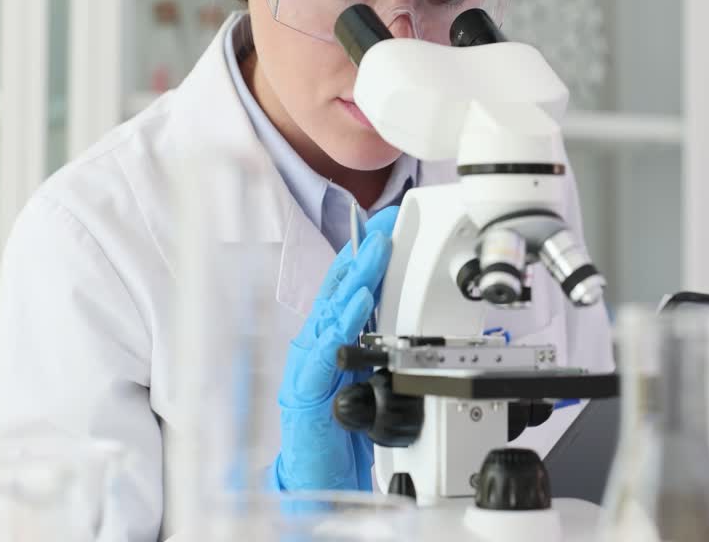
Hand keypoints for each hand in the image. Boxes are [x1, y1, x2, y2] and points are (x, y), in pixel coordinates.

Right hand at [270, 206, 399, 490]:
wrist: (317, 482)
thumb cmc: (342, 435)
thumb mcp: (371, 384)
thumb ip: (378, 350)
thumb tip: (402, 318)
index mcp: (333, 343)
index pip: (348, 291)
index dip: (366, 257)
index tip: (389, 227)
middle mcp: (317, 348)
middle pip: (339, 293)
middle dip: (362, 256)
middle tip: (385, 227)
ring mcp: (309, 368)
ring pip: (331, 314)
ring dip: (355, 280)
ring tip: (375, 254)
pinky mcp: (306, 394)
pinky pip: (326, 354)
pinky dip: (342, 326)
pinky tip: (357, 305)